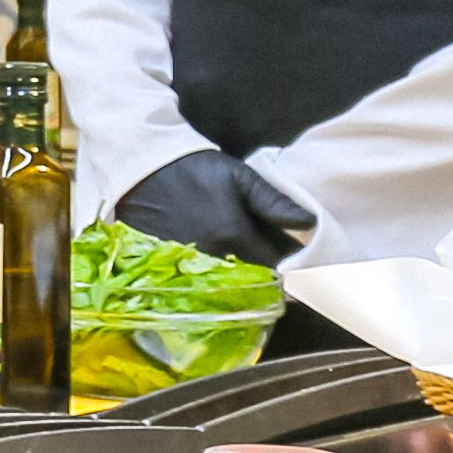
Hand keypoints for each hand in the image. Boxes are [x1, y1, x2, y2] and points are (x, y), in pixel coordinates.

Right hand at [117, 150, 311, 268]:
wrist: (143, 171)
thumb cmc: (194, 170)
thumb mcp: (239, 177)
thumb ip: (274, 201)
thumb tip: (309, 222)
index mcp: (233, 235)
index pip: (277, 263)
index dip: (293, 262)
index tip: (302, 258)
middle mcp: (213, 258)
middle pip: (254, 278)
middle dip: (270, 271)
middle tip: (279, 261)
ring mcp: (190, 267)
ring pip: (230, 283)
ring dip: (245, 277)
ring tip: (252, 263)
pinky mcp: (171, 269)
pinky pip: (205, 282)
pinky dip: (218, 277)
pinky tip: (223, 265)